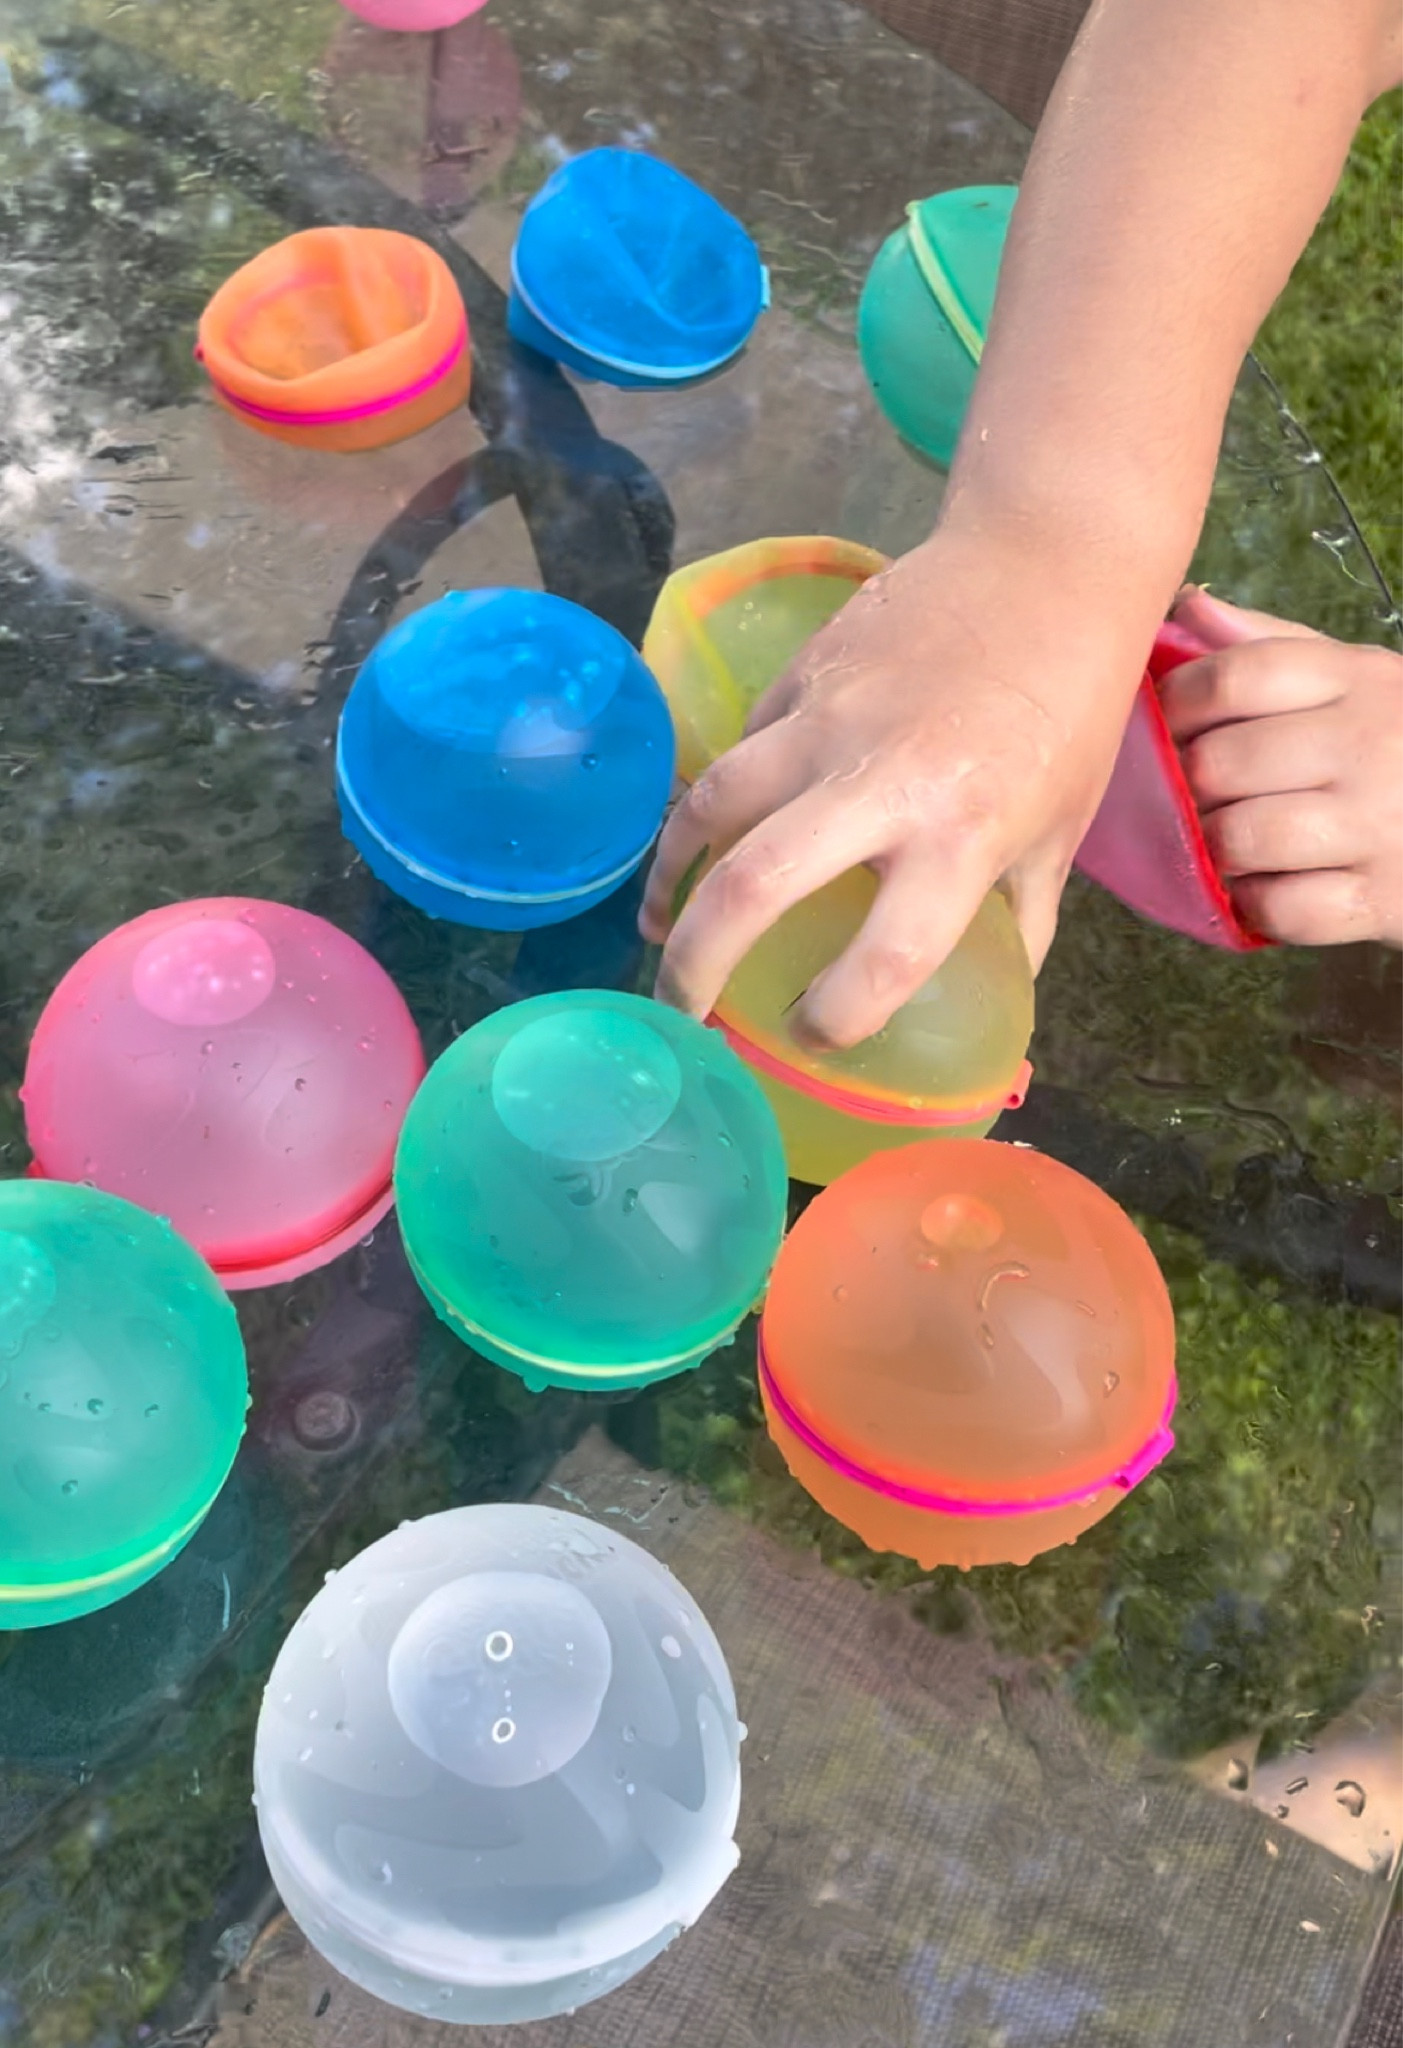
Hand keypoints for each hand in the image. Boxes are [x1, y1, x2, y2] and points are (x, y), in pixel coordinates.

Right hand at [639, 525, 1163, 1046]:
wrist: (1047, 563)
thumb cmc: (1070, 708)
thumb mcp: (1061, 833)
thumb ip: (1019, 922)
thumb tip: (991, 1001)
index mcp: (963, 835)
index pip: (882, 958)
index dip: (837, 1020)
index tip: (816, 1035)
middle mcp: (881, 780)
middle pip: (752, 886)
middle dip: (697, 967)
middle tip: (685, 1013)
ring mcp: (827, 719)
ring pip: (710, 806)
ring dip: (670, 878)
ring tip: (660, 926)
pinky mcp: (801, 674)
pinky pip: (738, 751)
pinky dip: (715, 805)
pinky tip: (715, 839)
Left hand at [1162, 588, 1402, 947]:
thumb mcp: (1356, 679)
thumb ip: (1272, 647)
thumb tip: (1188, 611)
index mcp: (1359, 678)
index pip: (1235, 676)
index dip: (1178, 704)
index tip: (1165, 726)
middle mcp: (1371, 743)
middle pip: (1221, 763)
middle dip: (1190, 789)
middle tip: (1199, 799)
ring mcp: (1380, 824)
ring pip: (1240, 838)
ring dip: (1215, 850)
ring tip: (1228, 844)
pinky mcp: (1384, 900)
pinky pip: (1281, 908)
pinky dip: (1256, 906)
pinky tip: (1266, 890)